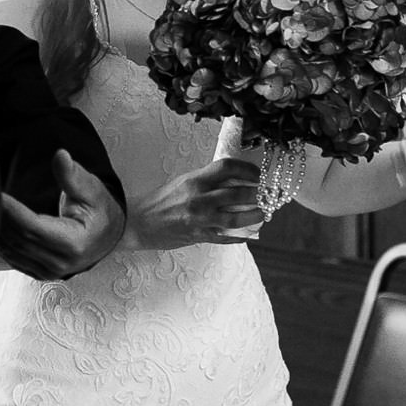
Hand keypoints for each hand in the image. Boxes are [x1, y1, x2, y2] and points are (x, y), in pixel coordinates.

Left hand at [0, 150, 126, 280]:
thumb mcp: (91, 189)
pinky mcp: (39, 273)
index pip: (33, 228)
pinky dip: (1, 240)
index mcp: (74, 244)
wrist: (107, 235)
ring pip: (12, 250)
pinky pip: (13, 258)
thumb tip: (61, 156)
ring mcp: (49, 272)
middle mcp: (60, 263)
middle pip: (19, 239)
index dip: (12, 211)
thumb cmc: (99, 210)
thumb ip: (72, 174)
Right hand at [121, 156, 264, 251]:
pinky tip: (247, 234)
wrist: (137, 223)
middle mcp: (199, 199)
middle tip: (268, 194)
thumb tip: (234, 181)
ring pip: (237, 218)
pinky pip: (225, 237)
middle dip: (258, 194)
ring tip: (263, 213)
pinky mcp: (198, 236)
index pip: (227, 168)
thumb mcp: (182, 183)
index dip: (248, 170)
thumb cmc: (159, 201)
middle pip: (238, 193)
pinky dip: (240, 236)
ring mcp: (199, 219)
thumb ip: (206, 181)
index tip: (258, 174)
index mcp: (194, 180)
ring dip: (255, 215)